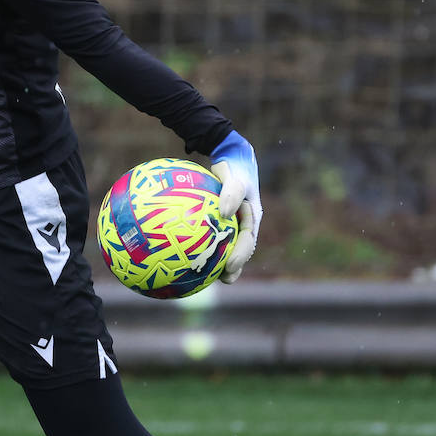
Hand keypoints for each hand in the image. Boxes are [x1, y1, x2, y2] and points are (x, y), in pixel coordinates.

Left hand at [210, 131, 261, 282]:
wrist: (229, 156)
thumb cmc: (233, 167)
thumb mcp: (236, 177)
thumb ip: (232, 192)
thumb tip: (223, 213)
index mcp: (251, 218)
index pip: (248, 242)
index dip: (240, 256)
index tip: (230, 266)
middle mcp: (242, 223)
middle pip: (239, 250)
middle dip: (233, 266)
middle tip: (224, 279)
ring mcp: (231, 222)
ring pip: (225, 245)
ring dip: (218, 260)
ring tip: (206, 276)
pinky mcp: (219, 220)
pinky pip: (210, 234)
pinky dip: (201, 244)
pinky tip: (184, 252)